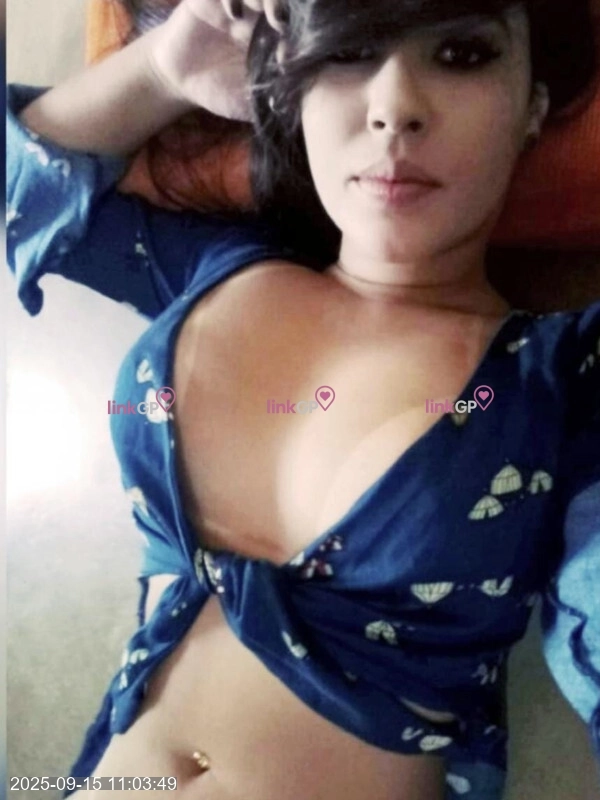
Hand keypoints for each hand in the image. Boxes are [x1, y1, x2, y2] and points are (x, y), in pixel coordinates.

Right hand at [144, 0, 284, 121]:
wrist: (181, 80)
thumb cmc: (219, 91)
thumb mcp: (250, 102)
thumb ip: (271, 100)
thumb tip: (298, 107)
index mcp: (273, 40)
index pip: (296, 26)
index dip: (299, 34)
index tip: (288, 53)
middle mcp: (258, 17)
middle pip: (282, 0)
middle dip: (285, 6)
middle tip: (281, 22)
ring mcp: (236, 4)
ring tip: (261, 12)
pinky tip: (232, 12)